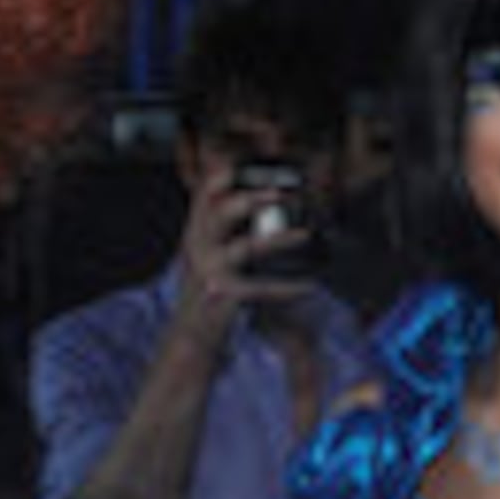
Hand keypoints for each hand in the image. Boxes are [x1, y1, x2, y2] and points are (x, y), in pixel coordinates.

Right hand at [171, 156, 314, 330]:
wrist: (191, 338)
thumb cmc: (208, 290)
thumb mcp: (207, 251)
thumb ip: (220, 223)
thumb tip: (244, 190)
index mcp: (196, 231)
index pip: (205, 191)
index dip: (226, 172)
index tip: (252, 160)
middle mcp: (198, 246)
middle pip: (221, 210)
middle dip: (255, 196)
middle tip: (285, 190)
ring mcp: (209, 271)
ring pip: (246, 246)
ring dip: (280, 240)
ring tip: (306, 235)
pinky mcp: (222, 295)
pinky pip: (260, 287)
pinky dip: (287, 287)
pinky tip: (309, 286)